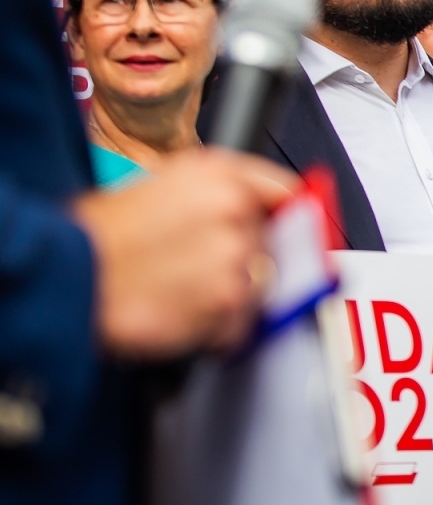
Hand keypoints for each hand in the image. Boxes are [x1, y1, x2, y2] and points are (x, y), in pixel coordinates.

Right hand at [73, 149, 297, 357]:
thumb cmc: (104, 235)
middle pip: (278, 246)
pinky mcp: (228, 301)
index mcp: (220, 174)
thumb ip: (224, 194)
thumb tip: (272, 211)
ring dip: (232, 298)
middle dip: (249, 263)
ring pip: (263, 288)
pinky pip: (242, 324)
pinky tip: (180, 310)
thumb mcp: (165, 186)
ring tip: (183, 290)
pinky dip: (218, 329)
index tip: (293, 229)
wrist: (68, 275)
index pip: (287, 192)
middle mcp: (235, 209)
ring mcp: (236, 257)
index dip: (291, 215)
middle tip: (201, 267)